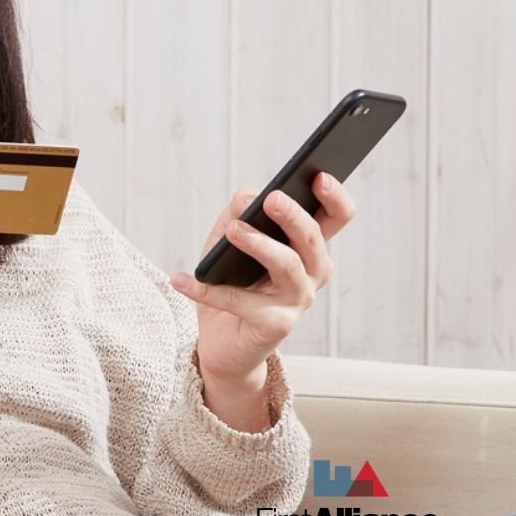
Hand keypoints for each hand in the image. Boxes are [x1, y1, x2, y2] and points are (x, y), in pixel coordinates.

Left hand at [170, 173, 356, 409]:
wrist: (220, 340)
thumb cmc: (229, 281)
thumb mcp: (226, 241)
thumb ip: (237, 214)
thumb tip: (246, 198)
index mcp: (307, 247)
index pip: (335, 217)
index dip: (335, 197)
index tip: (319, 176)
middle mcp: (312, 273)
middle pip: (313, 240)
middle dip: (294, 217)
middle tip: (271, 199)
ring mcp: (297, 301)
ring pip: (288, 267)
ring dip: (259, 245)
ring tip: (233, 231)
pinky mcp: (276, 327)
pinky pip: (241, 302)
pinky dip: (207, 290)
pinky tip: (180, 279)